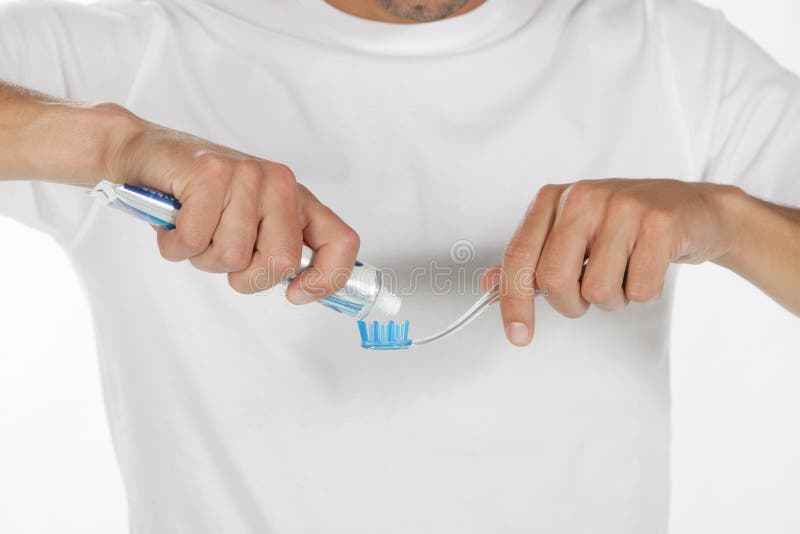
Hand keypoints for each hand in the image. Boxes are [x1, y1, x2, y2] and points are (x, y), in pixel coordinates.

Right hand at [105, 108, 359, 301]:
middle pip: (281, 262)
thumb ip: (275, 248)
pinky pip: (194, 242)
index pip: (341, 241)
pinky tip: (173, 221)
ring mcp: (246, 176)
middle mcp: (279, 184)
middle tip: (220, 255)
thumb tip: (300, 288)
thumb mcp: (247, 223)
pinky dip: (175, 246)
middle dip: (245, 278)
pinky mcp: (209, 174)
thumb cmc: (197, 198)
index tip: (294, 294)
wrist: (142, 154)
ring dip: (201, 257)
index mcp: (296, 199)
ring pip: (231, 257)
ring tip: (193, 227)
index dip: (327, 278)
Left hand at [486, 178, 743, 345]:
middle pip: (554, 279)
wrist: (693, 210)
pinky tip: (650, 266)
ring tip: (625, 273)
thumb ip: (532, 259)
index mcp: (552, 200)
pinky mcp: (659, 223)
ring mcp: (622, 206)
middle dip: (570, 304)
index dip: (513, 301)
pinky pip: (640, 290)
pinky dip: (644, 293)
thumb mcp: (572, 234)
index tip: (517, 335)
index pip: (518, 256)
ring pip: (598, 291)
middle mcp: (582, 197)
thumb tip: (490, 286)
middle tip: (587, 297)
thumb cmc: (624, 227)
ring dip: (613, 299)